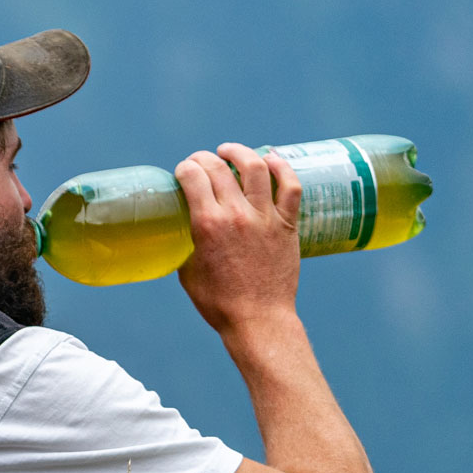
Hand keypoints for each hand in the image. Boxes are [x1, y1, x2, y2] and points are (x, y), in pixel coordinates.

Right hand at [174, 142, 302, 334]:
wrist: (258, 320)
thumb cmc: (219, 303)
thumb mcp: (187, 271)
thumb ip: (187, 244)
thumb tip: (185, 230)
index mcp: (207, 224)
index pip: (193, 175)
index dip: (184, 167)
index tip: (183, 172)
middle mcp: (236, 215)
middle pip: (218, 167)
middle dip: (204, 158)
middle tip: (201, 162)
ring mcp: (264, 217)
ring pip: (255, 167)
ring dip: (239, 152)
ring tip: (230, 151)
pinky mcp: (287, 225)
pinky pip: (289, 187)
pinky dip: (281, 167)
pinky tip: (271, 159)